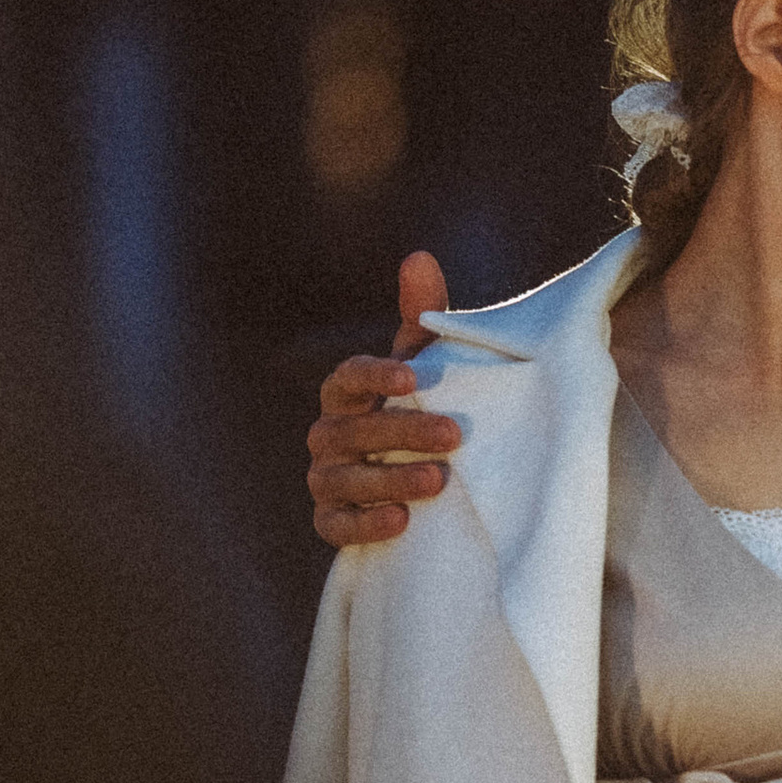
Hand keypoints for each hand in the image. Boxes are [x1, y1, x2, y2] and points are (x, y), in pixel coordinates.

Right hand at [306, 253, 454, 549]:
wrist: (418, 484)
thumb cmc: (420, 411)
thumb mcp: (425, 367)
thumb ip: (422, 318)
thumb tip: (419, 258)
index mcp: (347, 393)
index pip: (348, 377)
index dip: (375, 375)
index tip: (413, 375)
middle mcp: (328, 434)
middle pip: (354, 430)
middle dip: (403, 431)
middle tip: (455, 435)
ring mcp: (326, 478)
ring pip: (346, 479)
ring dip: (390, 479)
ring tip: (439, 481)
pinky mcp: (331, 520)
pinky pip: (335, 525)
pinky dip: (364, 524)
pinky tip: (402, 521)